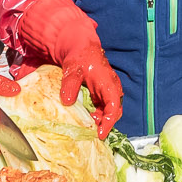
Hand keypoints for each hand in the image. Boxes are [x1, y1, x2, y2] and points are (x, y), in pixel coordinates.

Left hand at [13, 0, 123, 133]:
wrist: (80, 48)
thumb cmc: (79, 57)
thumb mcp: (72, 70)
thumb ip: (70, 85)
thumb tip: (68, 102)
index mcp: (108, 83)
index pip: (113, 106)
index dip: (108, 122)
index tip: (100, 133)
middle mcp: (112, 89)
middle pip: (114, 112)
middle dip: (104, 124)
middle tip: (91, 132)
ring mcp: (107, 92)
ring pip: (108, 112)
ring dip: (99, 120)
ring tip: (85, 125)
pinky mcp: (102, 94)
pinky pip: (102, 109)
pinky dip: (95, 116)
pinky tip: (85, 119)